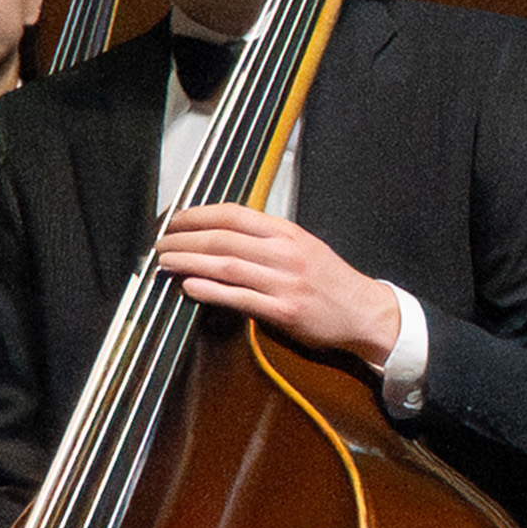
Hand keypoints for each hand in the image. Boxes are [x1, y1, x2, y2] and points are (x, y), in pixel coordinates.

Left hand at [149, 200, 408, 370]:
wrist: (364, 312)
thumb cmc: (330, 282)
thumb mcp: (303, 247)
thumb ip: (268, 239)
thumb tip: (224, 233)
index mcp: (288, 233)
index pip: (235, 215)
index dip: (199, 215)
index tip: (176, 220)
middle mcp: (285, 253)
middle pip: (224, 239)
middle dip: (185, 239)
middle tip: (161, 244)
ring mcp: (285, 283)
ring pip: (227, 266)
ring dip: (190, 262)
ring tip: (167, 262)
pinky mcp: (284, 312)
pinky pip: (240, 298)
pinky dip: (211, 291)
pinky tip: (190, 287)